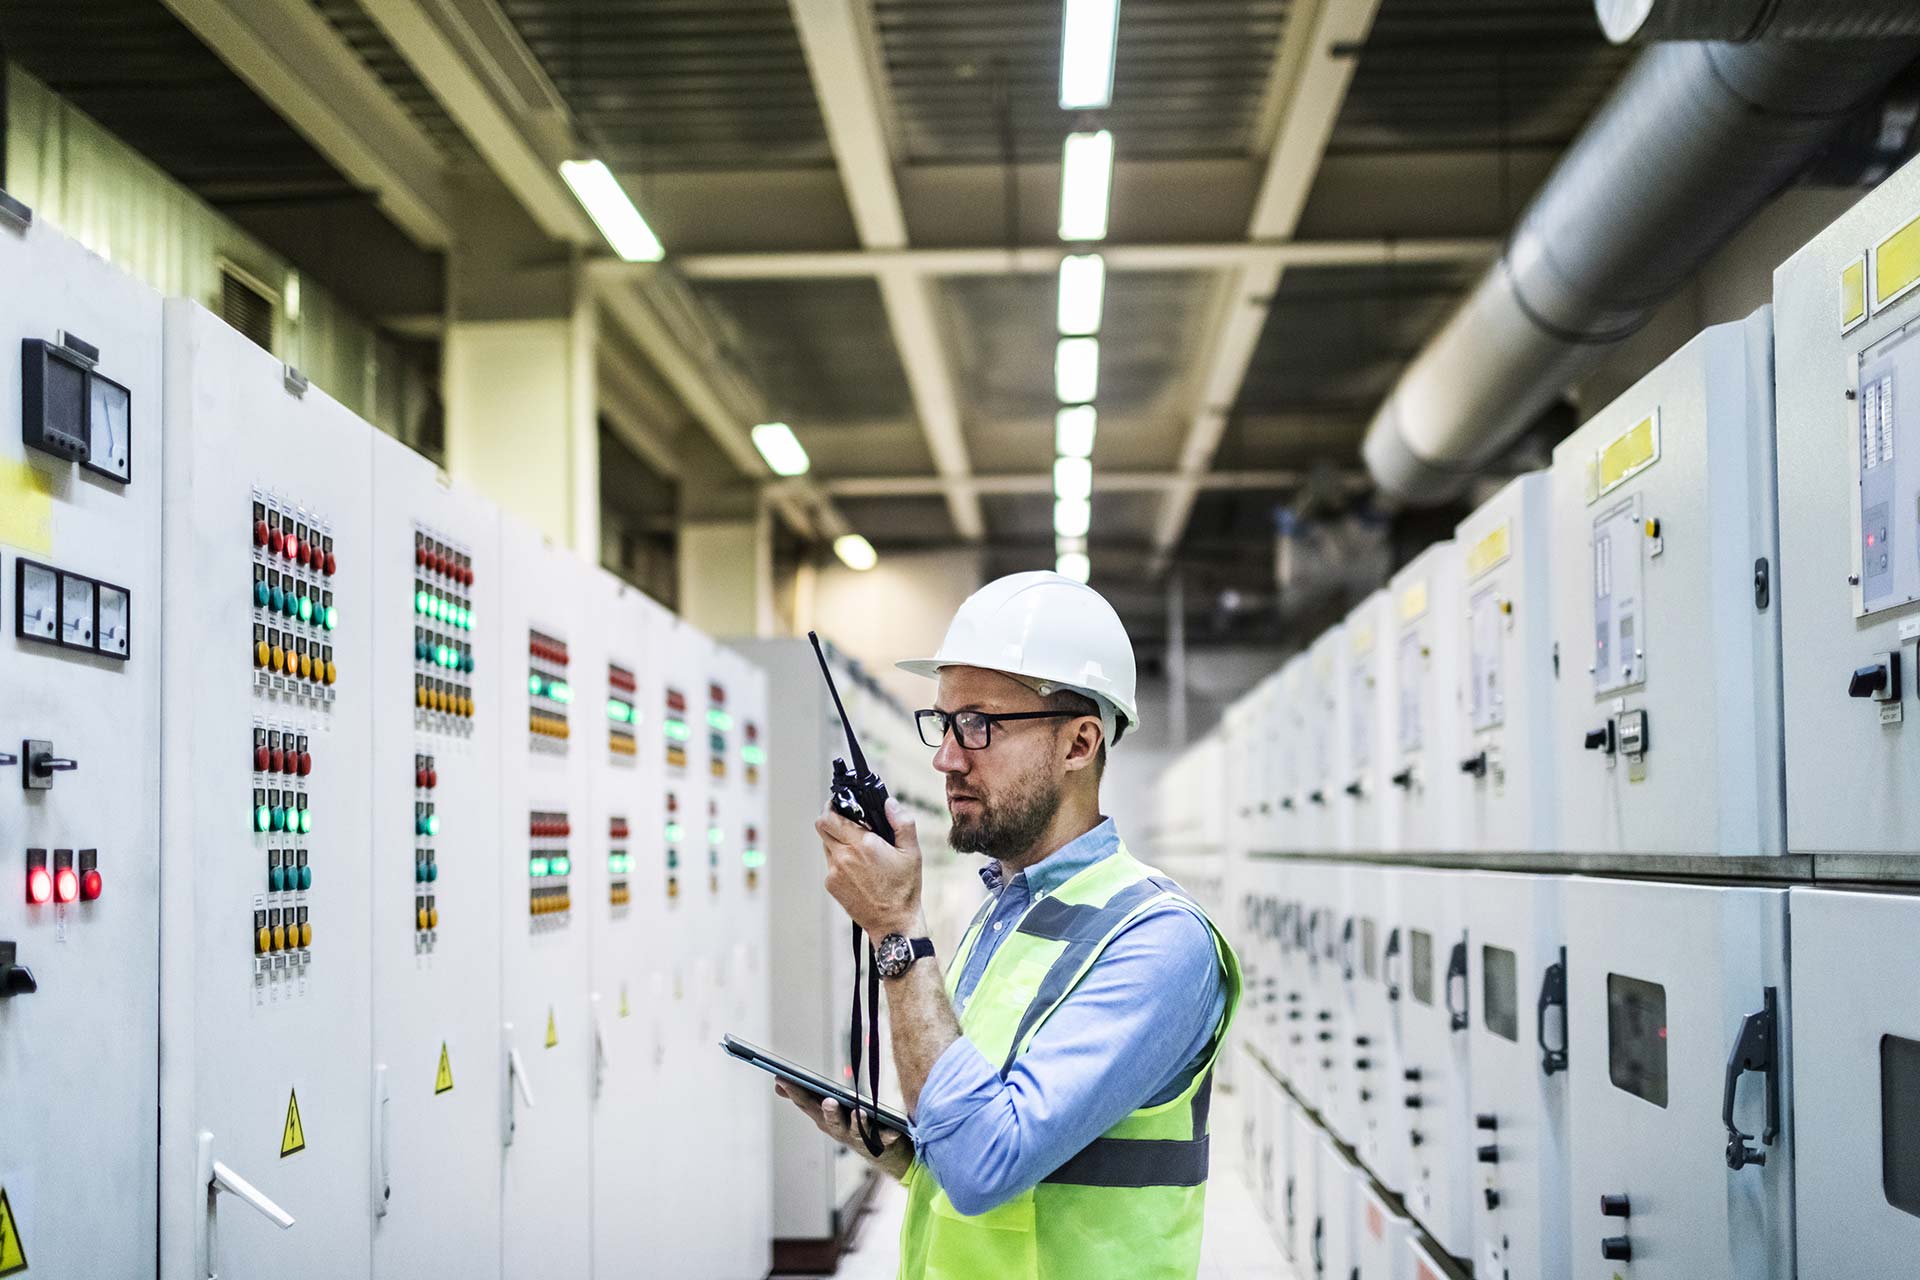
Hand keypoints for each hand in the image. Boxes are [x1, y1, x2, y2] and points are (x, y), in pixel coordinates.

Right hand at [774, 1081, 913, 1179]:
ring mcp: (860, 1138)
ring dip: (857, 1122)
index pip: (807, 1104)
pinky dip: (888, 1136)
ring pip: (857, 1131)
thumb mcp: (825, 1110)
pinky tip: (893, 1131)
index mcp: (824, 1120)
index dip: (794, 1091)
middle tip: (828, 1101)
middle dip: (829, 1112)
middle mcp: (839, 1130)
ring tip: (859, 1112)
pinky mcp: (881, 1142)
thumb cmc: (849, 1123)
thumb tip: (777, 1082)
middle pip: (832, 1121)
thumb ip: (804, 1097)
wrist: (881, 1152)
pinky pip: (885, 1139)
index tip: (781, 1075)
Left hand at [816, 798, 923, 938]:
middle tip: (847, 821)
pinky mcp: (831, 885)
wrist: (893, 924)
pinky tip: (858, 868)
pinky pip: (830, 864)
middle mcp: (844, 857)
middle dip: (832, 820)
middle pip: (822, 827)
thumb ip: (902, 822)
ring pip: (826, 845)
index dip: (833, 806)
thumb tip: (888, 802)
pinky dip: (840, 860)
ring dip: (837, 840)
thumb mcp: (912, 852)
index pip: (830, 817)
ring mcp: (834, 872)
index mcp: (863, 845)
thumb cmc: (904, 889)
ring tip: (858, 847)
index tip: (841, 804)